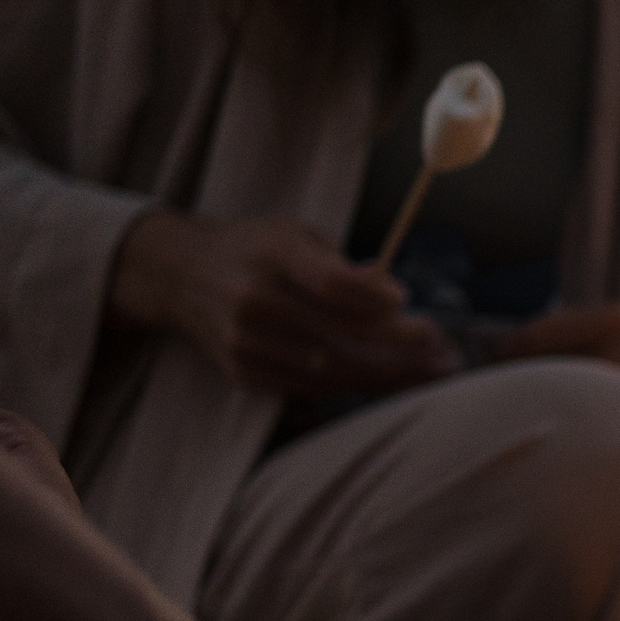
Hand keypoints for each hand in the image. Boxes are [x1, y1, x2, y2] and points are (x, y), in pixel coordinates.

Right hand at [108, 208, 453, 397]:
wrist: (180, 276)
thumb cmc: (257, 250)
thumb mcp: (295, 234)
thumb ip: (340, 265)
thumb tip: (393, 299)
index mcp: (270, 254)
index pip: (330, 284)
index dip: (374, 299)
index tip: (408, 301)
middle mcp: (253, 300)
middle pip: (337, 335)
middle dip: (397, 346)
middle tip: (438, 348)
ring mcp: (244, 341)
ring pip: (328, 370)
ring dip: (385, 375)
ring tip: (428, 371)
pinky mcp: (242, 370)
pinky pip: (309, 386)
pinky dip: (352, 385)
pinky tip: (387, 380)